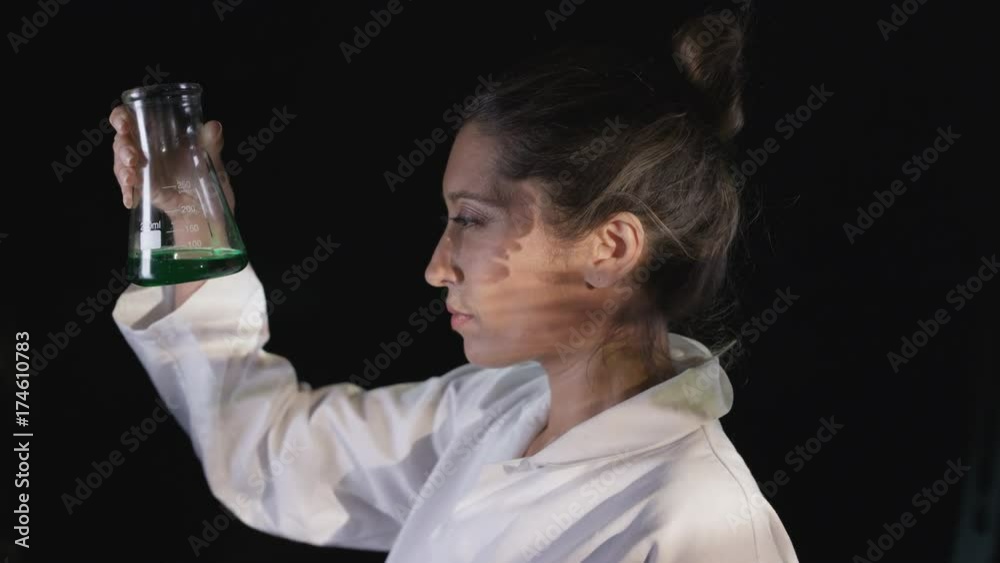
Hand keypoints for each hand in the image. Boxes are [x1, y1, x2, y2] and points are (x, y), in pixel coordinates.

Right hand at [109, 105, 234, 212]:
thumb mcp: (210, 157)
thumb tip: (214, 126)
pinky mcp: (141, 186)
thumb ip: (211, 141)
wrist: (206, 205)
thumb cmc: (206, 174)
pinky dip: (127, 191)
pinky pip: (127, 186)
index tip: (123, 123)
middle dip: (122, 147)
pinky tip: (131, 198)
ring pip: (120, 162)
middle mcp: (143, 147)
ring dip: (123, 169)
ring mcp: (140, 167)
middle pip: (121, 140)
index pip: (130, 117)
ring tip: (131, 177)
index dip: (121, 117)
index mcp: (156, 132)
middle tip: (131, 157)